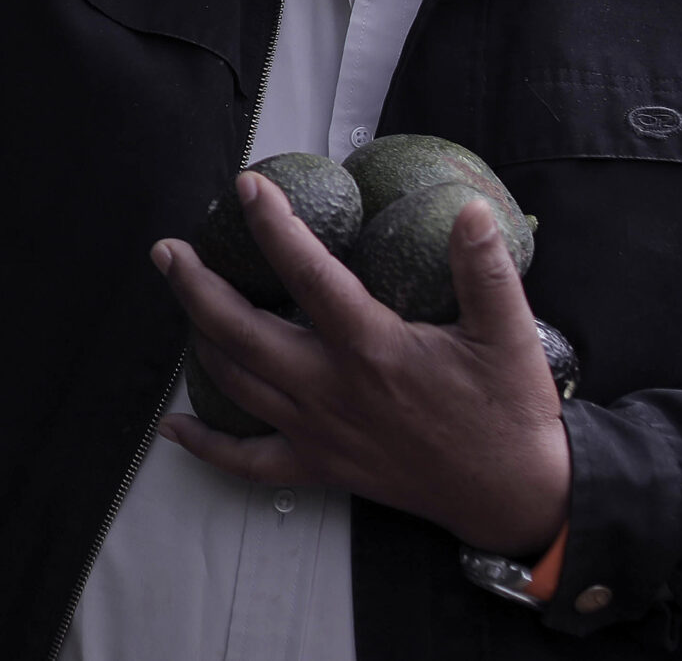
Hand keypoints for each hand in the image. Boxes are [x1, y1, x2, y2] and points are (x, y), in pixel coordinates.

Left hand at [151, 172, 570, 556]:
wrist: (513, 495)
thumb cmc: (508, 410)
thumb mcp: (510, 334)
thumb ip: (486, 270)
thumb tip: (470, 211)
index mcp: (373, 348)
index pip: (309, 274)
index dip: (274, 227)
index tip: (248, 186)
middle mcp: (332, 389)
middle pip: (241, 331)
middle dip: (196, 286)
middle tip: (169, 249)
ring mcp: (319, 431)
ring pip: (235, 383)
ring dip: (198, 339)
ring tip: (180, 298)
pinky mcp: (321, 467)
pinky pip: (249, 463)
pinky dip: (207, 447)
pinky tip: (174, 428)